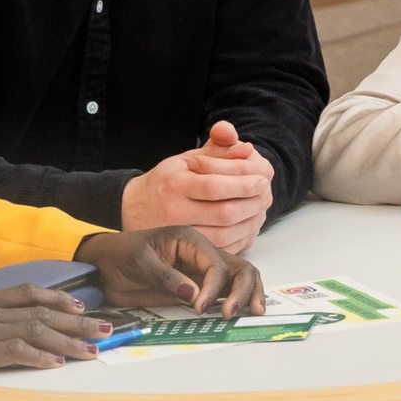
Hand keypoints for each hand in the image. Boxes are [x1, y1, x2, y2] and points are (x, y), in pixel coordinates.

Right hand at [0, 283, 111, 387]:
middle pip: (41, 311)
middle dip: (77, 320)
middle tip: (106, 328)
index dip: (57, 297)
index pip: (26, 292)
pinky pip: (14, 351)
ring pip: (35, 330)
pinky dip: (39, 357)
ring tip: (92, 350)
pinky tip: (57, 364)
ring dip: (68, 341)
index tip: (80, 304)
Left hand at [75, 225, 264, 317]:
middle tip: (234, 312)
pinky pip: (224, 292)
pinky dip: (237, 300)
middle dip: (243, 288)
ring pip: (238, 278)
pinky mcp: (197, 287)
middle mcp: (201, 254)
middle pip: (237, 267)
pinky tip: (243, 312)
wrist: (102, 266)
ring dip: (248, 293)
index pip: (215, 263)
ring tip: (253, 311)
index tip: (201, 307)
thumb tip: (193, 295)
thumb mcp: (139, 263)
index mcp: (189, 240)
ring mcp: (201, 271)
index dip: (214, 286)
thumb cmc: (119, 256)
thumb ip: (166, 277)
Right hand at [120, 120, 272, 250]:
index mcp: (175, 183)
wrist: (133, 209)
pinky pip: (219, 250)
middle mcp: (174, 211)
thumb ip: (217, 151)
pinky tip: (247, 226)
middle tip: (266, 194)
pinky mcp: (184, 252)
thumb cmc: (166, 182)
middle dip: (252, 203)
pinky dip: (239, 239)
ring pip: (224, 235)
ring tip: (259, 209)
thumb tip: (246, 148)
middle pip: (224, 212)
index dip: (244, 182)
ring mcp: (178, 235)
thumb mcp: (187, 160)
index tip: (263, 179)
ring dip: (249, 222)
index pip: (216, 185)